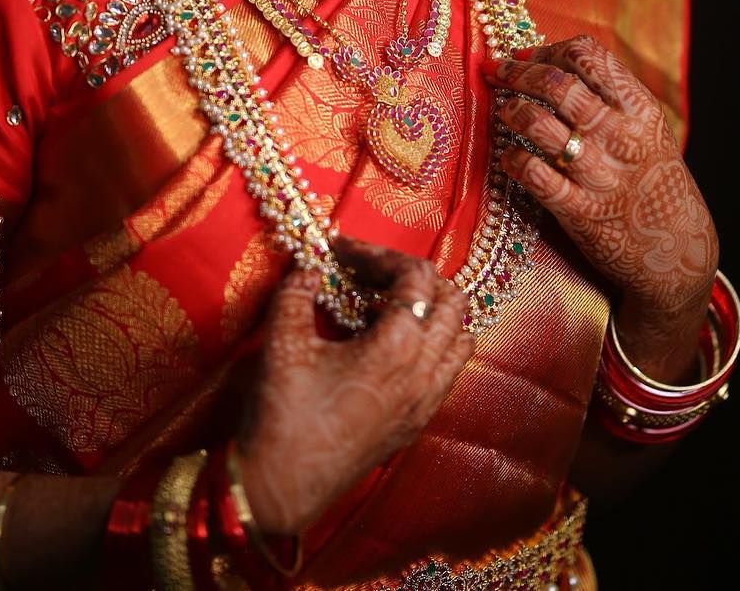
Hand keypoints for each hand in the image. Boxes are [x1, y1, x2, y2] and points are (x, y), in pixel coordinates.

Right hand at [235, 237, 473, 535]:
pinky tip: (399, 343)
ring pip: (459, 337)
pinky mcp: (417, 423)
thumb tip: (310, 267)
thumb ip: (297, 291)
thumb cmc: (281, 415)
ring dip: (434, 310)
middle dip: (414, 277)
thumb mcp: (282, 342)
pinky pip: (449, 371)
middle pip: (451, 300)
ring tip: (392, 303)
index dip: (380, 253)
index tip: (344, 252)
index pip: (414, 276)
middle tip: (372, 272)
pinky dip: (437, 345)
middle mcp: (424, 372)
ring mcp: (425, 401)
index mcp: (397, 346)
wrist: (280, 489)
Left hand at [486, 36, 717, 373]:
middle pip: (557, 83)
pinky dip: (511, 159)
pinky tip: (508, 156)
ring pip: (539, 123)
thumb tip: (550, 61)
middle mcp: (621, 136)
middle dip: (517, 72)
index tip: (528, 57)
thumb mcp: (649, 131)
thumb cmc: (655, 183)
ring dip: (511, 110)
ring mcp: (599, 174)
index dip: (549, 49)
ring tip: (504, 110)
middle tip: (498, 72)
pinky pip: (533, 174)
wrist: (678, 254)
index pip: (588, 55)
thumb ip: (611, 97)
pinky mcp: (579, 211)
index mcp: (641, 109)